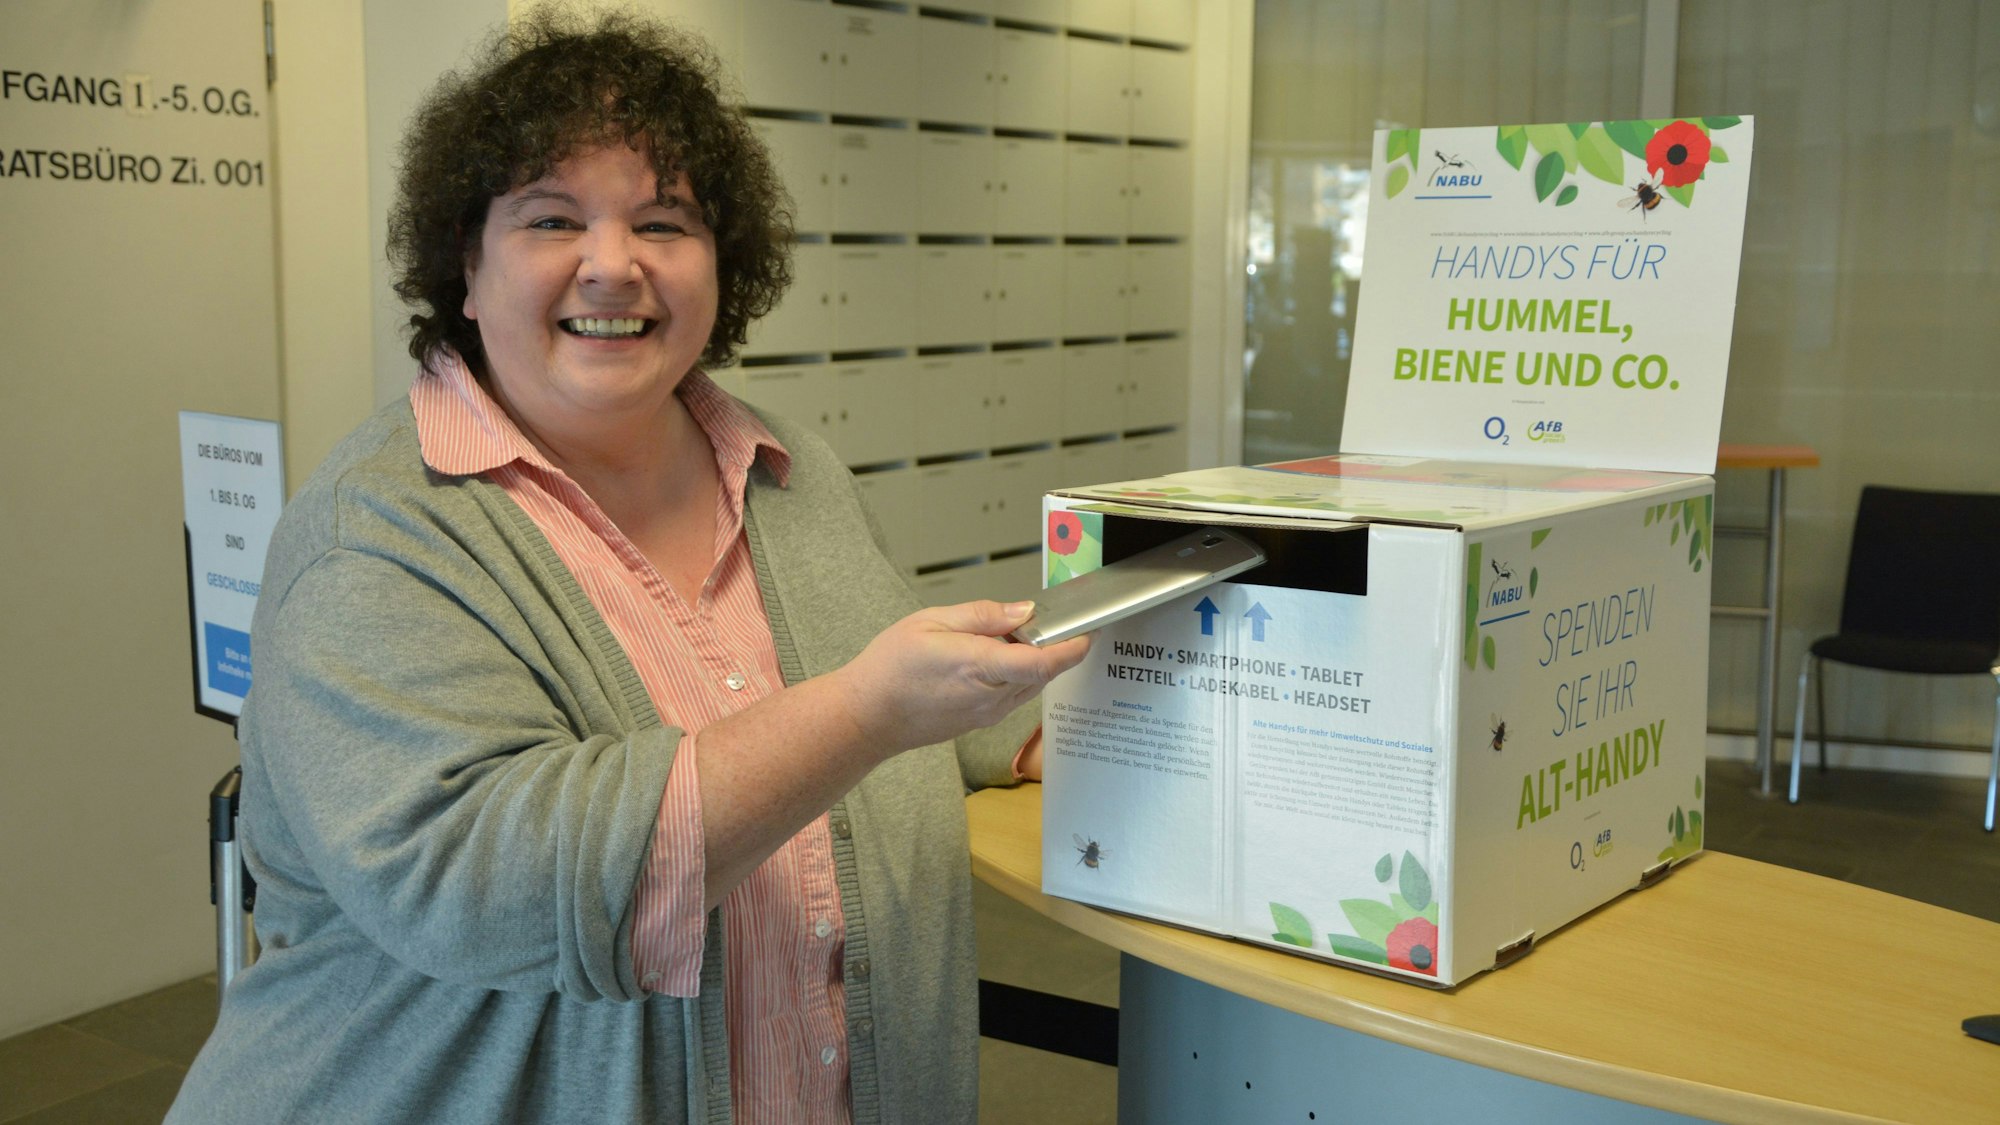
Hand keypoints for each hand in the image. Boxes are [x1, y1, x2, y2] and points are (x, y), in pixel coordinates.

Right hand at [832, 601, 1089, 756]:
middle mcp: (990, 696)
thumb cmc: (891, 668)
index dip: (1070, 647)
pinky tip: (1000, 656)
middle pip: (1043, 673)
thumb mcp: (931, 622)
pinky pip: (1014, 694)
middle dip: (1058, 647)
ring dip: (1038, 661)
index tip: (1088, 630)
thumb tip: (1023, 612)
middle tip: (1059, 620)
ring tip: (1022, 635)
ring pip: (1031, 684)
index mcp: (978, 666)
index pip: (1040, 662)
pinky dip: (1019, 673)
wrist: (868, 716)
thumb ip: (982, 616)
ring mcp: (988, 713)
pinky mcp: (982, 720)